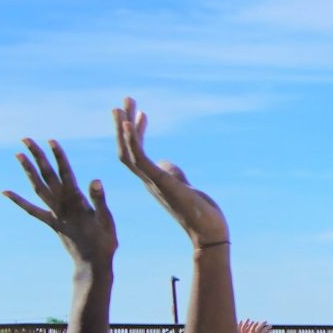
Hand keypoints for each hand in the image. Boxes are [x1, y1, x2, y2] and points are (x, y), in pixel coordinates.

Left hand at [4, 138, 116, 264]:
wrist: (92, 265)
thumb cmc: (104, 242)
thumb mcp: (106, 220)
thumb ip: (99, 200)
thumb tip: (94, 180)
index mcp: (77, 201)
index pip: (65, 173)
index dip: (58, 157)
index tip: (51, 140)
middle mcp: (61, 204)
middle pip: (47, 176)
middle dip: (37, 157)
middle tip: (26, 139)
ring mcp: (54, 213)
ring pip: (38, 187)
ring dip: (28, 170)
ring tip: (18, 154)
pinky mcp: (51, 222)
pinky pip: (31, 210)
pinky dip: (18, 200)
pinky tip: (5, 191)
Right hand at [112, 97, 228, 244]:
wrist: (209, 232)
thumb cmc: (200, 213)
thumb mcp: (185, 187)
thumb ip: (173, 174)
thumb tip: (166, 163)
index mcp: (153, 180)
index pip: (137, 153)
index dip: (138, 133)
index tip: (143, 114)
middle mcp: (148, 180)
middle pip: (126, 148)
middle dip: (125, 124)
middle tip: (127, 100)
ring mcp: (152, 181)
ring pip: (128, 152)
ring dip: (124, 128)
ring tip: (123, 105)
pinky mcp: (160, 182)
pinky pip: (140, 159)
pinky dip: (134, 141)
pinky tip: (131, 123)